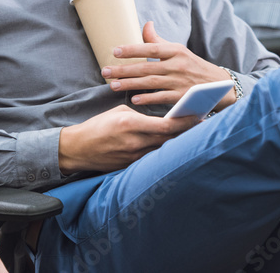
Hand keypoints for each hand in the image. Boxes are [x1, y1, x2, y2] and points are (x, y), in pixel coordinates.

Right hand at [58, 104, 198, 173]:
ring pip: (163, 150)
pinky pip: (152, 159)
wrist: (77, 149)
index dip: (185, 122)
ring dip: (177, 143)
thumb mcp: (119, 112)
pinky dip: (163, 153)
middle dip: (187, 132)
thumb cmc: (98, 126)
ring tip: (192, 135)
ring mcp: (133, 157)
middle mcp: (135, 142)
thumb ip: (142, 114)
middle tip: (202, 125)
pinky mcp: (130, 166)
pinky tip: (172, 147)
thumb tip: (161, 118)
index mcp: (132, 124)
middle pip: (170, 139)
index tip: (199, 116)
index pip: (167, 126)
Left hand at [101, 22, 235, 109]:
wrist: (218, 86)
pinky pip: (161, 97)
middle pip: (146, 66)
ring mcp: (180, 82)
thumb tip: (146, 24)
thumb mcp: (178, 50)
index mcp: (176, 51)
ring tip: (113, 85)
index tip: (115, 51)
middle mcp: (178, 65)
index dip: (133, 49)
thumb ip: (159, 41)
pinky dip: (148, 98)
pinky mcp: (182, 97)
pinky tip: (134, 99)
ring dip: (130, 84)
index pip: (151, 47)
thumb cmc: (193, 66)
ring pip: (150, 82)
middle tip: (105, 71)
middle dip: (124, 69)